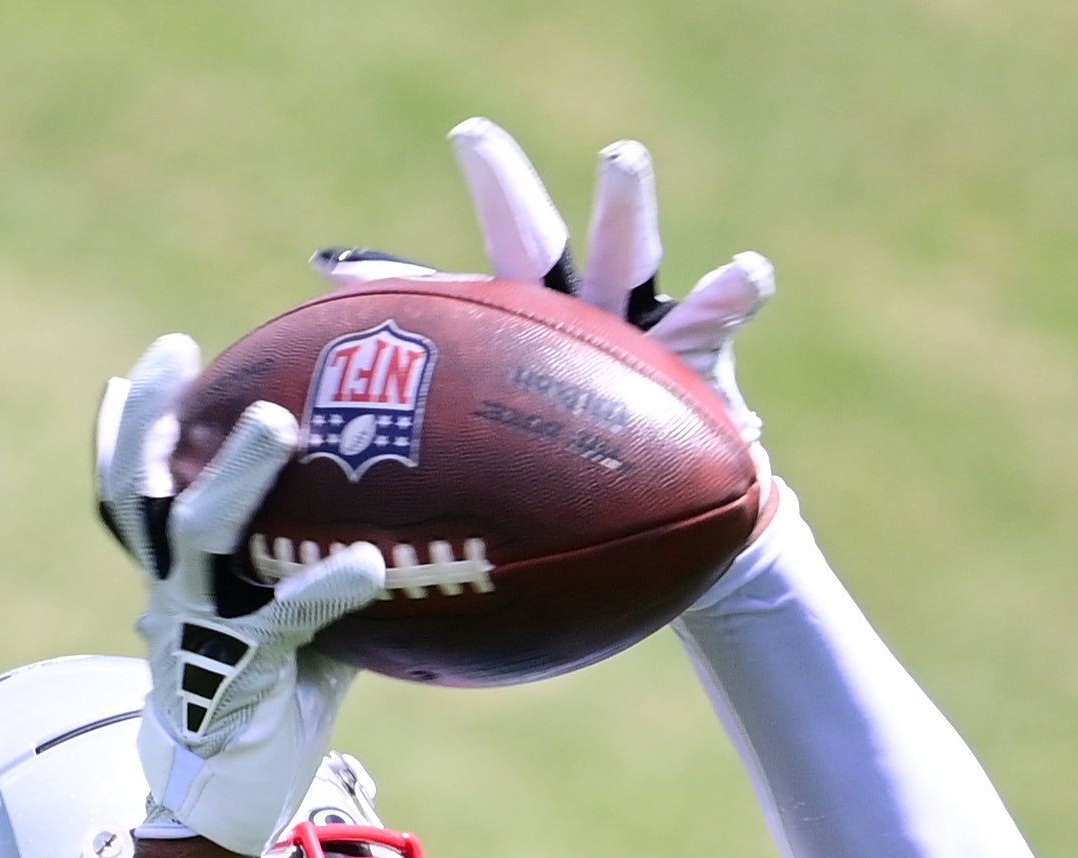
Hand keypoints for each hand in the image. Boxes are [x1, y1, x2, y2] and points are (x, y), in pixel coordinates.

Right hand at [94, 337, 388, 854]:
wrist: (224, 808)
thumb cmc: (266, 713)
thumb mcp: (293, 634)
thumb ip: (324, 580)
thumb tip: (405, 529)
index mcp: (176, 579)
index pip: (138, 486)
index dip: (141, 420)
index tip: (172, 354)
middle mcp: (174, 594)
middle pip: (144, 489)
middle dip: (162, 420)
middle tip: (196, 361)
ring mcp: (200, 630)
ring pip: (198, 533)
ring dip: (238, 474)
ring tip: (281, 425)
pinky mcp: (240, 672)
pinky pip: (283, 618)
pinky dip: (324, 589)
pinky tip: (367, 567)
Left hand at [318, 119, 777, 469]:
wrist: (672, 501)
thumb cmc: (587, 455)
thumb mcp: (521, 444)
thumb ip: (456, 421)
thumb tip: (352, 417)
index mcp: (524, 323)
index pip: (428, 311)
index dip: (395, 280)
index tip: (334, 271)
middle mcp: (574, 306)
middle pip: (529, 240)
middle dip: (500, 191)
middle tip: (468, 137)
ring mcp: (638, 322)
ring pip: (624, 252)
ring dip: (621, 205)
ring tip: (617, 155)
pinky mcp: (701, 353)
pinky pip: (718, 316)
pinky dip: (730, 289)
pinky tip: (744, 267)